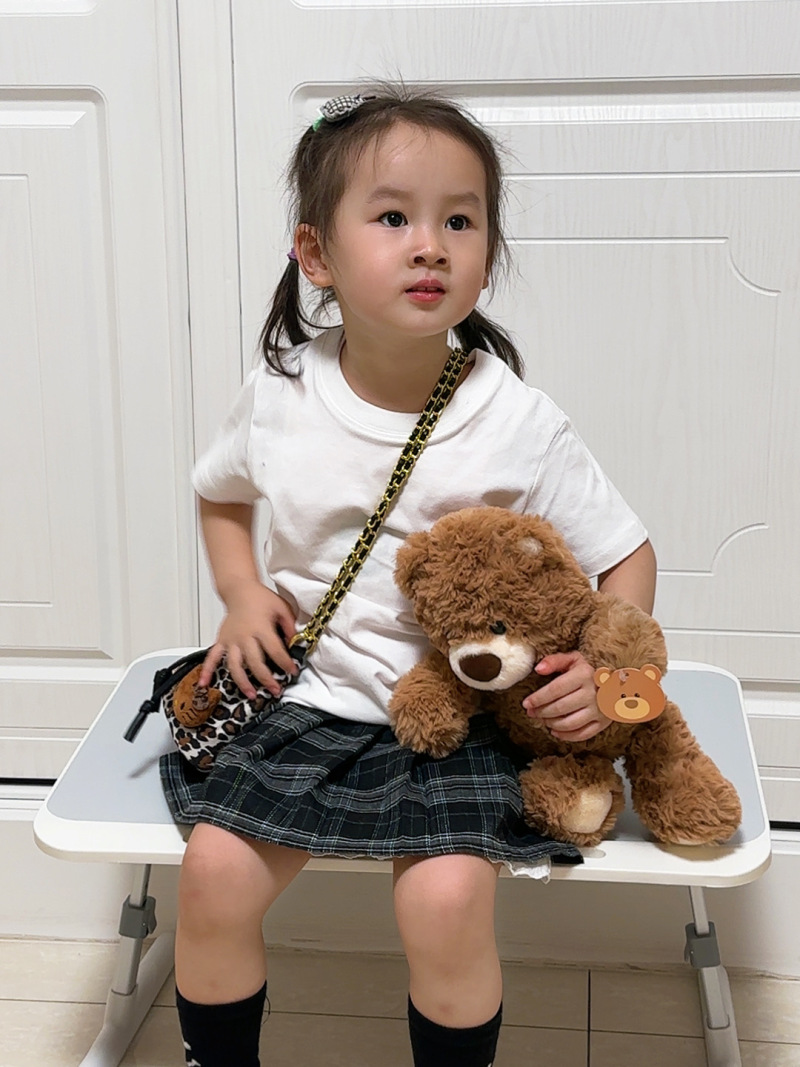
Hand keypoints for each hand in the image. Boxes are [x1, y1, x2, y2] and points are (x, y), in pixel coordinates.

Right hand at [198, 580, 298, 698]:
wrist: (240, 589)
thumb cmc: (260, 598)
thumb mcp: (282, 608)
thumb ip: (290, 627)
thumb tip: (296, 644)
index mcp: (261, 628)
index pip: (275, 650)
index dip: (285, 663)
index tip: (292, 671)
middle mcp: (244, 636)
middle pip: (255, 663)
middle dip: (267, 679)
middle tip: (276, 690)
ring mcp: (231, 640)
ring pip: (235, 666)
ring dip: (243, 682)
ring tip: (252, 694)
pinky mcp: (222, 641)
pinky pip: (212, 658)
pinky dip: (206, 671)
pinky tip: (203, 684)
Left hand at [522, 651, 611, 742]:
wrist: (619, 680)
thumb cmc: (591, 668)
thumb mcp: (574, 659)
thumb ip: (555, 661)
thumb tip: (538, 669)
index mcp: (584, 674)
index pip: (555, 689)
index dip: (538, 698)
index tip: (526, 703)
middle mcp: (593, 693)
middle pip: (560, 708)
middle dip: (541, 712)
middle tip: (531, 712)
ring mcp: (599, 710)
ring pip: (570, 723)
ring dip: (551, 724)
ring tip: (543, 719)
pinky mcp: (603, 722)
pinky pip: (582, 734)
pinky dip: (566, 735)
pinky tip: (555, 731)